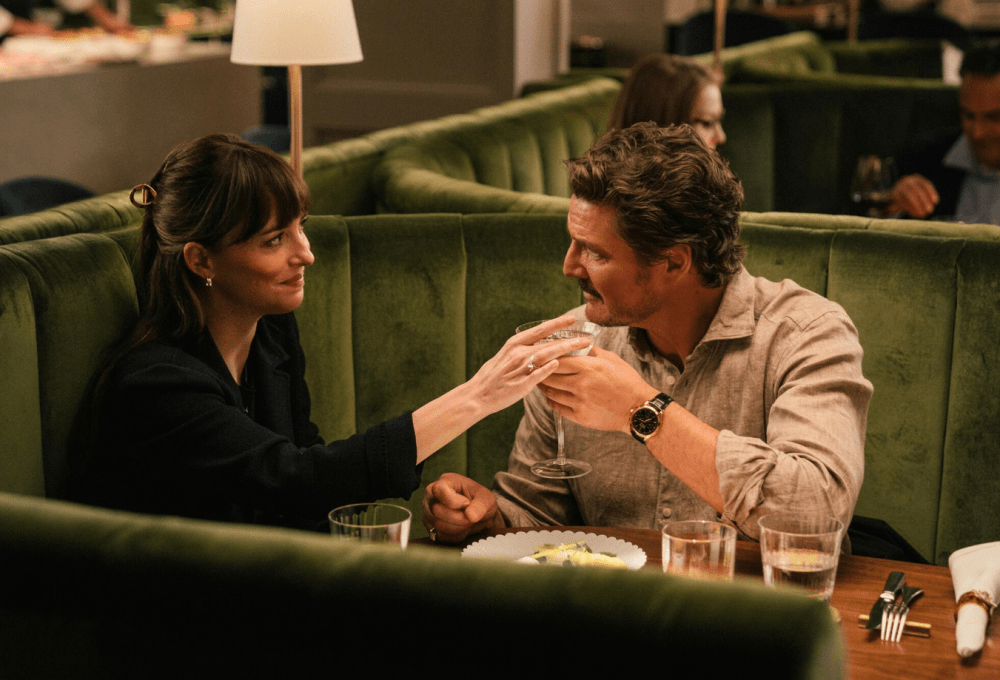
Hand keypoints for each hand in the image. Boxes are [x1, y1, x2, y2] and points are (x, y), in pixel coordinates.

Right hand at [422, 473, 503, 542]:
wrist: (477, 513)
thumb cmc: (479, 501)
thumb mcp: (486, 498)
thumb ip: (481, 505)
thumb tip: (470, 516)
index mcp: (445, 481)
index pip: (439, 490)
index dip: (454, 501)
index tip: (467, 503)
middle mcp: (431, 495)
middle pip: (437, 510)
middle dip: (459, 518)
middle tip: (471, 517)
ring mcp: (428, 511)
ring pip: (437, 524)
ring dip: (458, 528)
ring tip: (468, 522)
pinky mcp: (430, 526)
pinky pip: (439, 535)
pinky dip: (455, 536)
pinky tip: (462, 528)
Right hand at [465, 315, 591, 417]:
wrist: (477, 395)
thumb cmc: (492, 377)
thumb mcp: (505, 357)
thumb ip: (521, 352)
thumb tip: (537, 347)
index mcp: (514, 344)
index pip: (539, 330)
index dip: (556, 323)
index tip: (571, 318)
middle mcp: (517, 353)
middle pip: (548, 342)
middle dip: (569, 339)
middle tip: (586, 337)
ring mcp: (519, 368)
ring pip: (545, 355)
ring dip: (564, 349)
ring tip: (582, 348)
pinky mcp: (520, 384)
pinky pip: (536, 375)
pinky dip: (548, 368)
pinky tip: (559, 363)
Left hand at [540, 346, 657, 432]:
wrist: (638, 409)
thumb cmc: (627, 381)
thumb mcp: (612, 359)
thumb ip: (592, 350)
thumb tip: (577, 340)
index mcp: (588, 367)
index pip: (557, 360)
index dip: (546, 357)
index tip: (539, 354)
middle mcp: (581, 384)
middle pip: (550, 376)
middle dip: (540, 371)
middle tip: (534, 368)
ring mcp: (579, 402)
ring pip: (551, 393)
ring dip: (543, 386)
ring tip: (541, 381)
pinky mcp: (580, 417)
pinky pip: (558, 407)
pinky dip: (551, 401)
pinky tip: (551, 396)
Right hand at [889, 174, 938, 217]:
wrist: (890, 198)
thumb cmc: (908, 197)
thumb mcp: (917, 193)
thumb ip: (924, 197)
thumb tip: (932, 206)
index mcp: (916, 178)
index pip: (926, 184)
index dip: (931, 193)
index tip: (936, 202)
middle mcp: (907, 180)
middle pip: (918, 190)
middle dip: (925, 201)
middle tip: (930, 210)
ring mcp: (899, 186)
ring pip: (910, 195)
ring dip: (917, 206)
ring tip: (922, 214)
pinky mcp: (893, 194)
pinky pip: (902, 201)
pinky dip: (909, 208)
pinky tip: (914, 214)